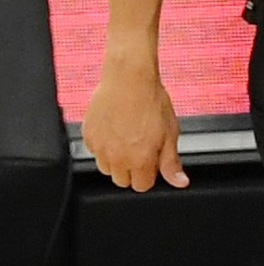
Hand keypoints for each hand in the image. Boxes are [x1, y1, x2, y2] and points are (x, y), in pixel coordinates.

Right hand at [85, 55, 187, 190]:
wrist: (128, 80)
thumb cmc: (150, 101)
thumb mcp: (170, 133)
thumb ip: (171, 162)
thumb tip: (179, 181)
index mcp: (140, 160)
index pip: (141, 186)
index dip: (149, 174)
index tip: (151, 161)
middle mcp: (117, 157)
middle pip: (122, 180)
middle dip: (132, 170)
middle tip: (139, 149)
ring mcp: (100, 147)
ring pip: (106, 168)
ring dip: (115, 160)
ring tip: (125, 140)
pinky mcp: (88, 136)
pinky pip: (94, 151)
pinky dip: (103, 146)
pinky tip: (114, 130)